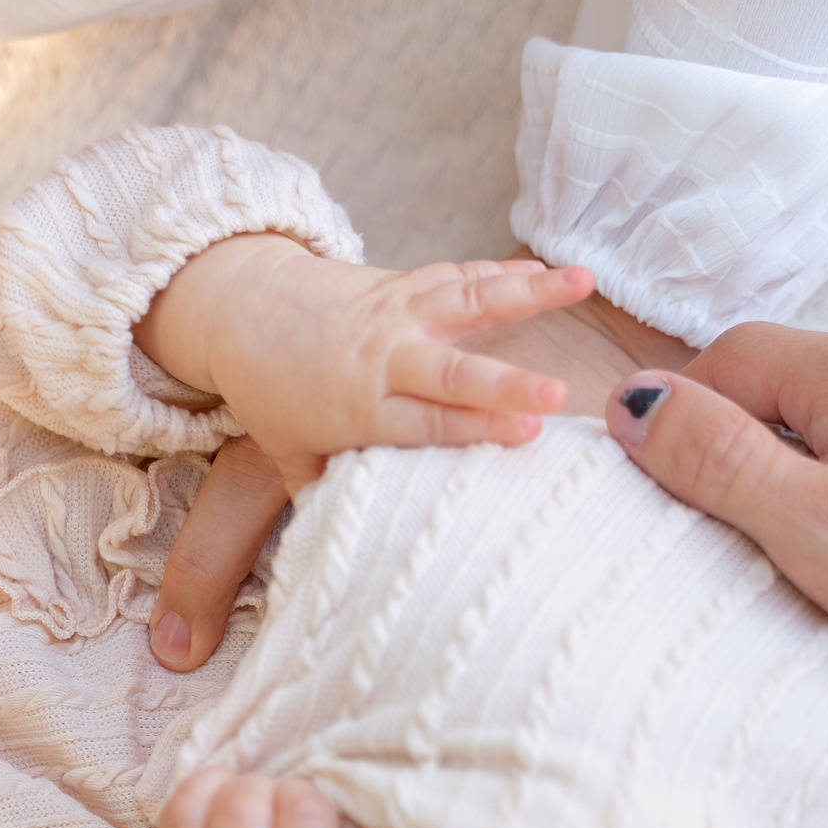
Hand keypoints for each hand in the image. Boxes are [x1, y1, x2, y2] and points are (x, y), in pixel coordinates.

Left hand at [136, 240, 592, 668]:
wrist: (244, 310)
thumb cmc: (273, 393)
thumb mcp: (291, 453)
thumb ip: (327, 493)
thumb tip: (349, 554)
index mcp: (359, 408)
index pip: (424, 423)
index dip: (473, 429)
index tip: (527, 436)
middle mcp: (382, 358)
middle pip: (449, 373)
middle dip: (504, 384)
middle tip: (555, 394)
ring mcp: (397, 316)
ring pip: (467, 301)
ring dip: (529, 293)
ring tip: (583, 282)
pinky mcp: (406, 285)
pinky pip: (460, 276)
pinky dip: (505, 273)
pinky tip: (551, 273)